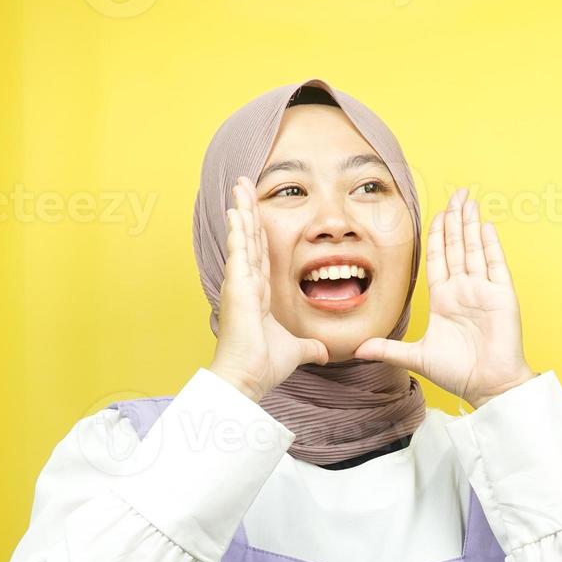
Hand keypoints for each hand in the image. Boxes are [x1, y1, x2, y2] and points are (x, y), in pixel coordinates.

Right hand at [209, 176, 329, 401]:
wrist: (248, 378)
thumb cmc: (264, 366)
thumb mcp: (297, 351)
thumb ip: (310, 348)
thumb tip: (325, 352)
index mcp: (260, 294)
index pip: (261, 253)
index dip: (258, 230)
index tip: (256, 210)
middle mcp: (248, 284)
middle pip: (250, 238)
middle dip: (248, 210)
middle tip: (243, 184)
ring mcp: (240, 283)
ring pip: (244, 238)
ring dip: (242, 210)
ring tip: (239, 185)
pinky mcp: (238, 287)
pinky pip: (239, 251)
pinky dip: (238, 229)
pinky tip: (237, 209)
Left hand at [352, 188, 535, 408]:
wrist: (487, 386)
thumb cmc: (457, 373)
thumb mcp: (416, 357)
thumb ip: (388, 349)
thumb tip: (356, 350)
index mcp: (445, 299)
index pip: (438, 259)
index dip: (437, 236)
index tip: (435, 215)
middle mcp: (464, 290)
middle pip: (458, 246)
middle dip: (455, 219)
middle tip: (455, 194)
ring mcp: (484, 291)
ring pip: (474, 249)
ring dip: (470, 224)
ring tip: (467, 200)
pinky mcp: (501, 296)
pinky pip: (495, 264)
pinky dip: (490, 245)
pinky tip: (484, 225)